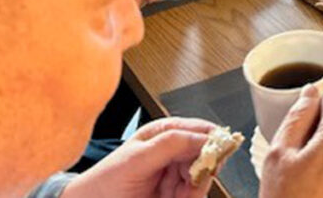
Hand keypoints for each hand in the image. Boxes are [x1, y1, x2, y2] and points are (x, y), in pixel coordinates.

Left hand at [62, 118, 217, 197]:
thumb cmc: (105, 182)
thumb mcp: (138, 158)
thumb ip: (170, 144)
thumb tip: (202, 138)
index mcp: (164, 133)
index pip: (200, 130)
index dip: (212, 141)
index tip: (217, 155)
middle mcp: (173, 152)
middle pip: (206, 158)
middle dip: (202, 172)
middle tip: (191, 184)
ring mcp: (174, 175)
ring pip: (202, 180)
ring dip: (193, 190)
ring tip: (175, 196)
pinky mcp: (175, 194)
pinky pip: (194, 194)